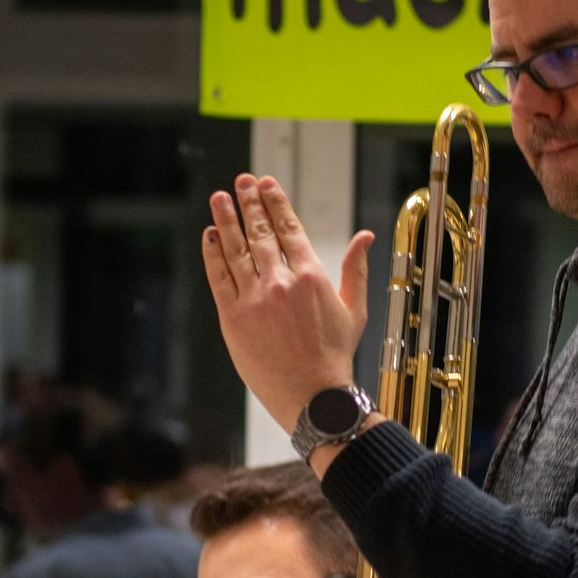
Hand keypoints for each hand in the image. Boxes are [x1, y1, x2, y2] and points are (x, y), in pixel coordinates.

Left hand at [203, 174, 375, 434]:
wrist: (313, 396)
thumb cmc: (335, 355)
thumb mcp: (353, 309)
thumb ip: (355, 269)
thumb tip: (366, 235)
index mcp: (311, 276)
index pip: (288, 228)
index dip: (275, 202)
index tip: (265, 183)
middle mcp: (280, 282)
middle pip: (260, 232)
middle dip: (249, 202)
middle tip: (241, 181)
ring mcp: (254, 299)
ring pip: (236, 249)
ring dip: (226, 219)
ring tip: (219, 197)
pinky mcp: (233, 318)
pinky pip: (219, 277)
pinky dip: (213, 254)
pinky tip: (211, 235)